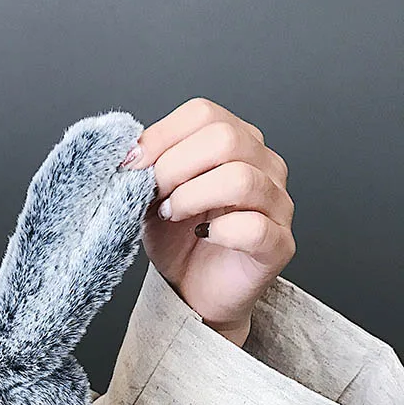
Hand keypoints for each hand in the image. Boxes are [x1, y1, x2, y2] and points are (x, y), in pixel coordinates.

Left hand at [122, 97, 294, 345]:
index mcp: (235, 142)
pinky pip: (254, 227)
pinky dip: (219, 232)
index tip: (130, 164)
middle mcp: (264, 165)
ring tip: (170, 214)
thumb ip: (146, 169)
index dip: (161, 136)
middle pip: (226, 138)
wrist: (192, 291)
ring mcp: (277, 204)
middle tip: (154, 194)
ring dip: (192, 196)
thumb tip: (126, 151)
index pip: (203, 114)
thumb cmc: (178, 240)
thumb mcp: (152, 196)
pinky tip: (202, 236)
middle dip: (174, 166)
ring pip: (241, 179)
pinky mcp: (278, 244)